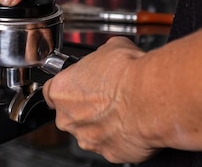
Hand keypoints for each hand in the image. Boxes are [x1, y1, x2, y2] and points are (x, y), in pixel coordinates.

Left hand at [43, 37, 158, 163]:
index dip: (68, 86)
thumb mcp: (111, 47)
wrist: (150, 97)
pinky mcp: (109, 154)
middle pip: (70, 113)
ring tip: (124, 108)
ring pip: (90, 131)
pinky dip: (120, 136)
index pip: (51, 91)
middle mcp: (68, 118)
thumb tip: (107, 55)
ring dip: (103, 122)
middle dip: (86, 106)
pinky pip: (111, 144)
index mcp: (61, 90)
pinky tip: (132, 121)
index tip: (79, 84)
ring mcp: (87, 138)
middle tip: (108, 94)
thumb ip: (100, 56)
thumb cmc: (128, 73)